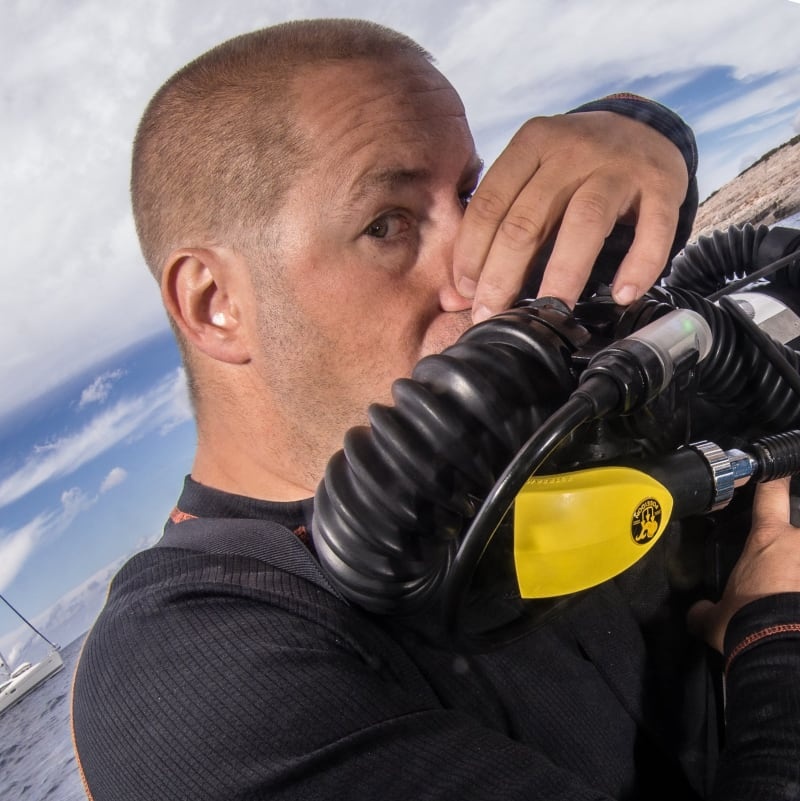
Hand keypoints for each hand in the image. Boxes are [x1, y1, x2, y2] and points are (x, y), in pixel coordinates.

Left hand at [453, 111, 688, 320]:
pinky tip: (623, 295)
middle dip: (503, 276)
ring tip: (550, 313)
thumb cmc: (574, 166)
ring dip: (563, 275)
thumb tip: (457, 294)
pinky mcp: (661, 184)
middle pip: (527, 220)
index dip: (471, 253)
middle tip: (492, 315)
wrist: (644, 127)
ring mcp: (619, 166)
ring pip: (583, 224)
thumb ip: (498, 223)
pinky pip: (652, 229)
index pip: (490, 204)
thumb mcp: (533, 176)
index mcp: (532, 144)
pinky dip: (639, 265)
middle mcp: (572, 150)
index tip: (465, 294)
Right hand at [689, 478, 799, 652]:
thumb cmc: (745, 623)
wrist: (780, 652)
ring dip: (796, 576)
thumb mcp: (715, 617)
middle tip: (780, 574)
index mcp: (768, 539)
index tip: (776, 473)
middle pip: (798, 533)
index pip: (771, 494)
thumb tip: (696, 613)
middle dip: (792, 550)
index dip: (773, 480)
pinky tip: (796, 613)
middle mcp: (799, 544)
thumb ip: (705, 610)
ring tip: (789, 595)